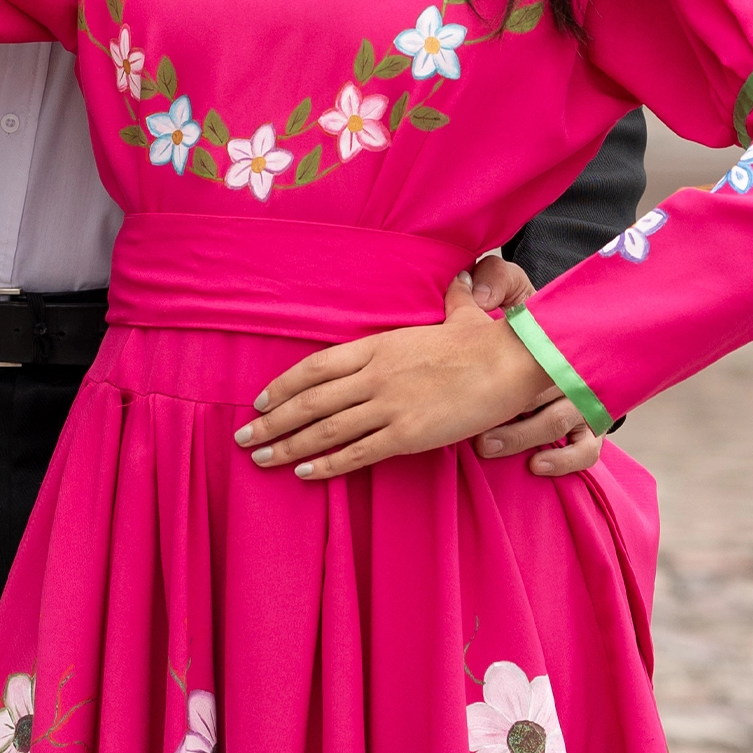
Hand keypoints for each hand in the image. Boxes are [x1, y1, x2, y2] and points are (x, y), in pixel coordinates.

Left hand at [234, 279, 564, 484]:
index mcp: (378, 346)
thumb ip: (448, 302)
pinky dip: (327, 465)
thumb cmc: (483, 340)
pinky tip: (305, 474)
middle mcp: (373, 376)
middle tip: (243, 438)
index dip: (283, 385)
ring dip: (288, 446)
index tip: (261, 401)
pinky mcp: (406, 433)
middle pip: (309, 401)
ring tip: (261, 459)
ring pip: (325, 430)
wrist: (509, 363)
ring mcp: (388, 405)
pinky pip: (357, 453)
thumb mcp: (455, 314)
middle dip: (272, 421)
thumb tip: (459, 279)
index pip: (315, 367)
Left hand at [458, 255, 601, 474]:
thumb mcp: (512, 293)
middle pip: (540, 390)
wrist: (560, 349)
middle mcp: (570, 369)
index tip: (489, 371)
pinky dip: (564, 460)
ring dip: (521, 436)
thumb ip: (494, 279)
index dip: (518, 356)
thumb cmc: (527, 325)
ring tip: (487, 445)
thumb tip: (481, 295)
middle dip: (507, 409)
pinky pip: (586, 450)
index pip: (541, 341)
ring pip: (556, 422)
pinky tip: (537, 465)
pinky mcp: (591, 429)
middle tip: (471, 422)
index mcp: (552, 336)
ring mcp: (582, 401)